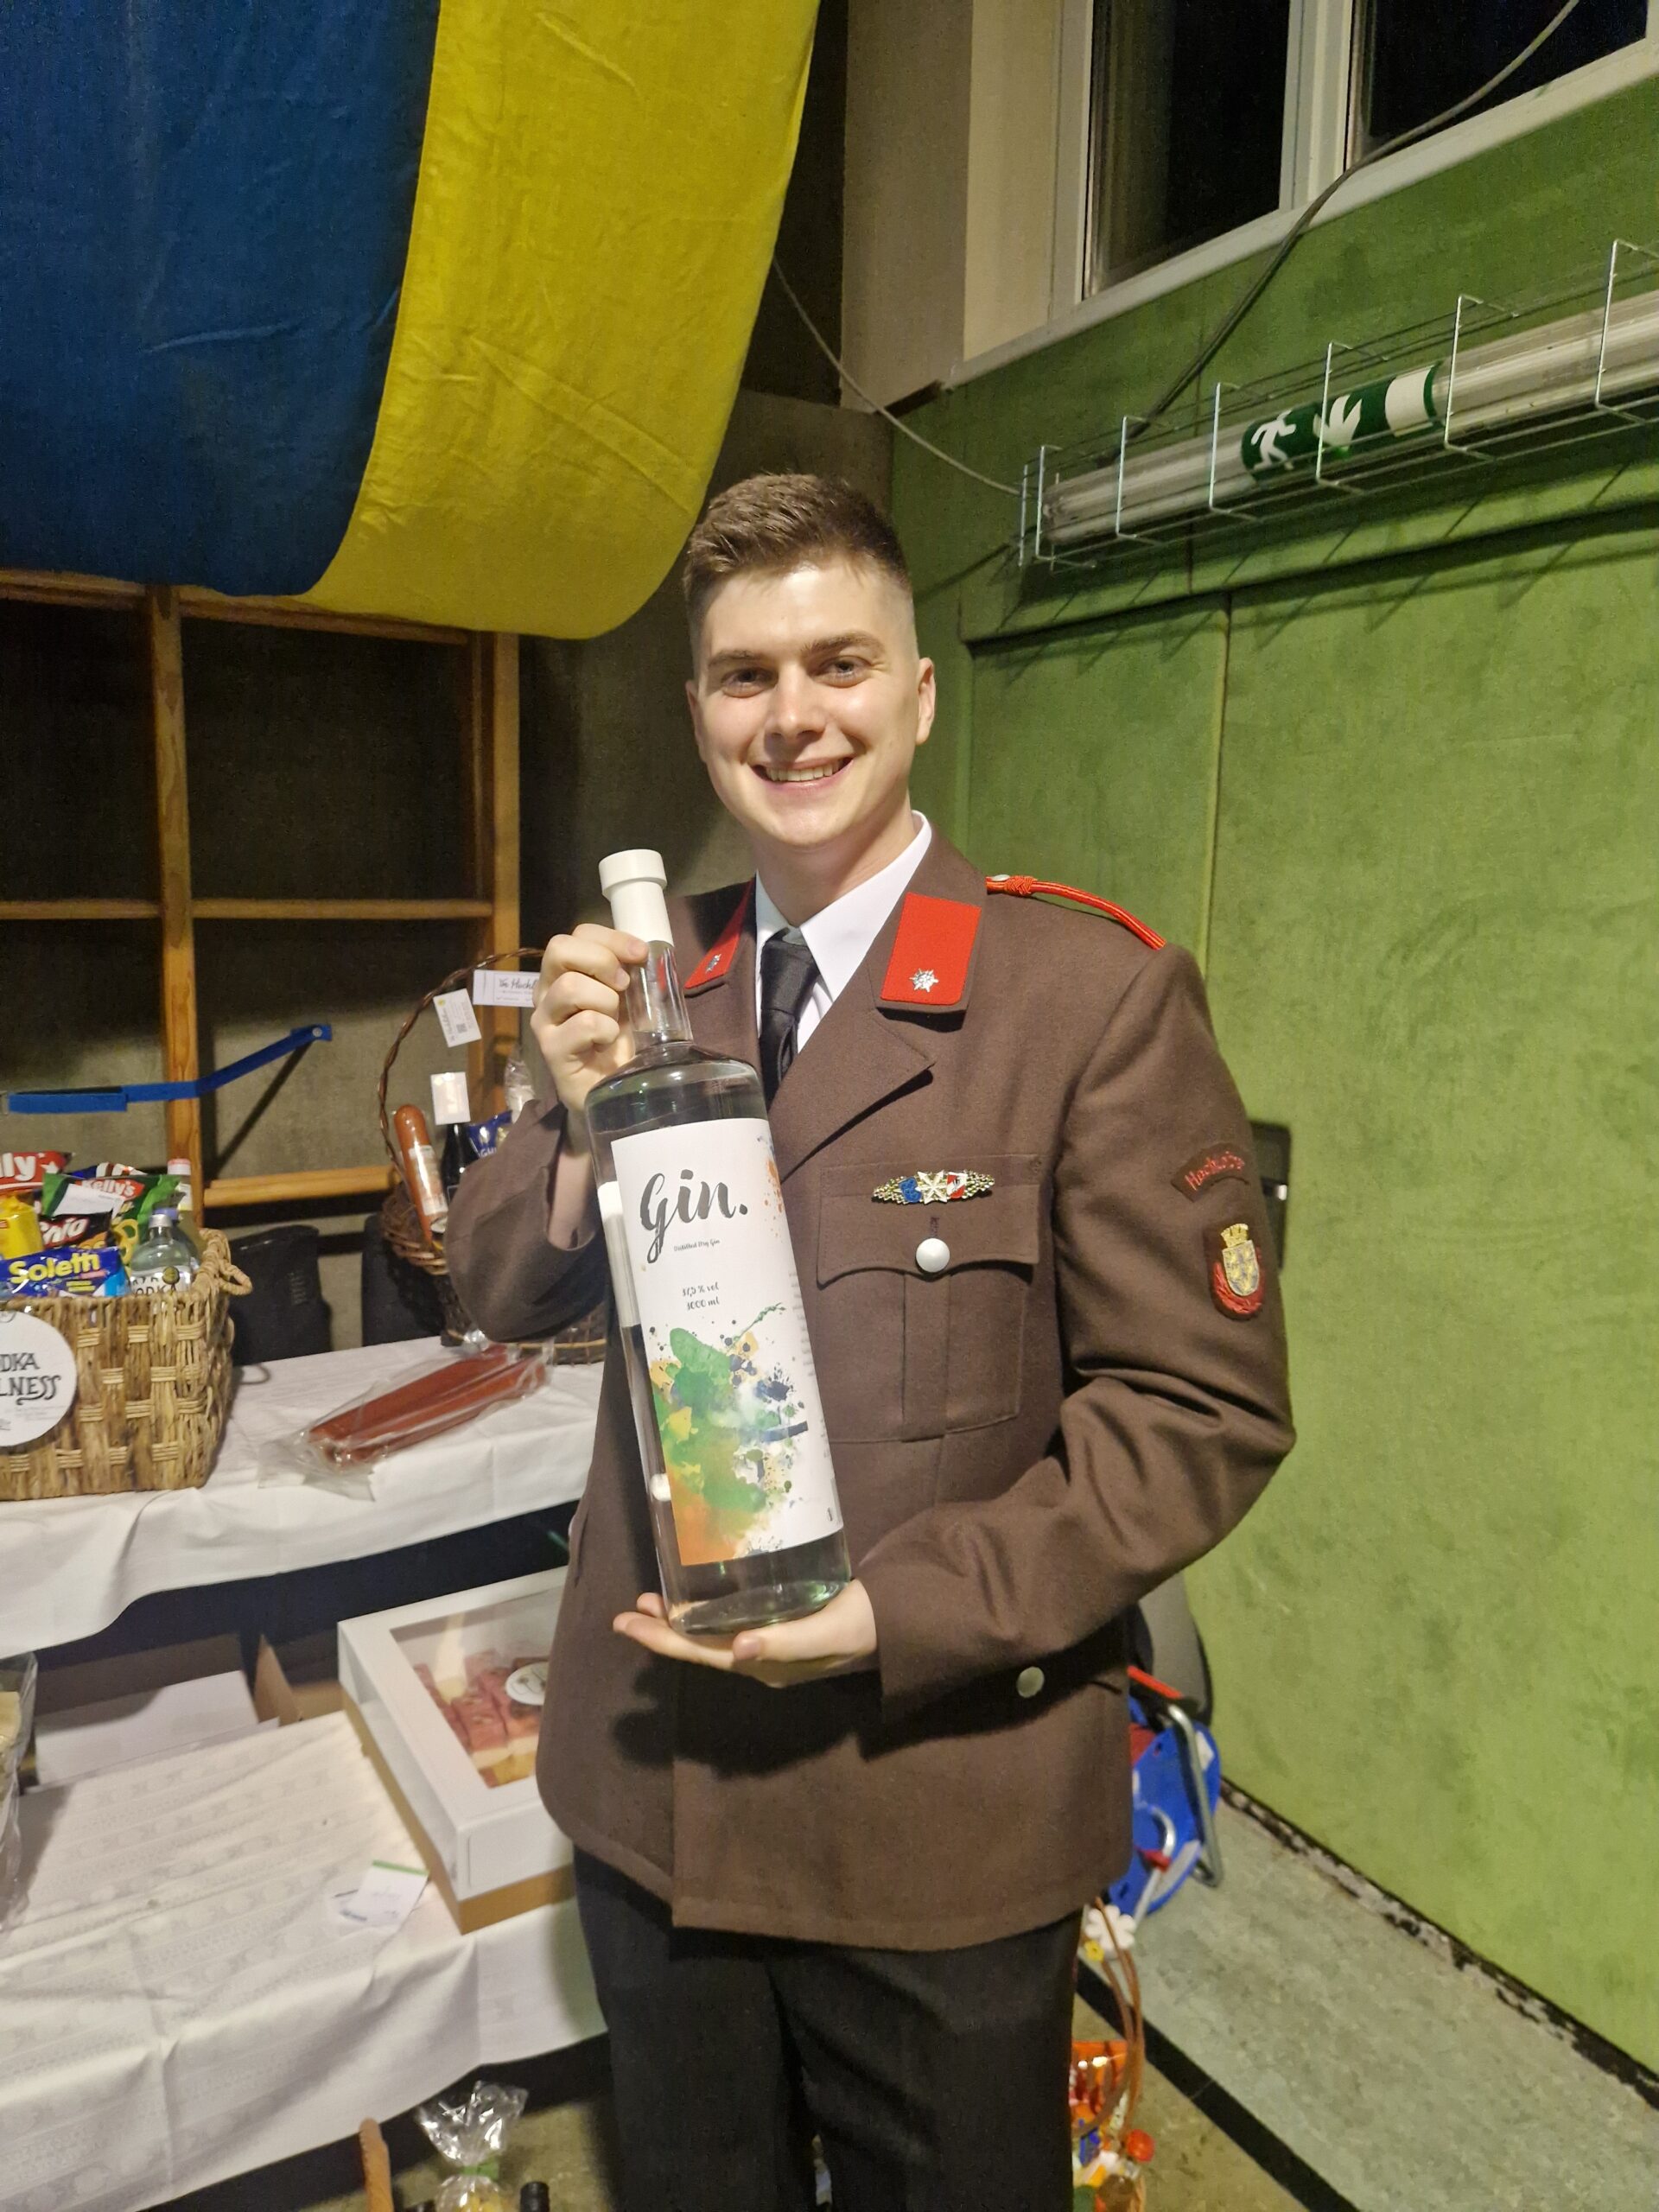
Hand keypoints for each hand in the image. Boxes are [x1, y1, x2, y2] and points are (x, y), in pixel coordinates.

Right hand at [531, 924, 648, 1115]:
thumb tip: (646, 952)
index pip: (578, 934)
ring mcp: (544, 1020)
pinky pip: (583, 1024)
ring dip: (606, 1001)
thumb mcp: (629, 999)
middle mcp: (546, 991)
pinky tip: (606, 1044)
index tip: (640, 954)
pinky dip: (606, 1031)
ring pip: (570, 987)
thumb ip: (630, 973)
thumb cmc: (618, 1041)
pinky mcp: (551, 1049)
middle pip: (559, 948)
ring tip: (614, 1022)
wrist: (611, 1087)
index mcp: (564, 973)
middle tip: (622, 987)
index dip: (611, 938)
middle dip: (601, 961)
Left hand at [613, 1580, 878, 1688]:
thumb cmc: (862, 1626)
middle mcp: (760, 1659)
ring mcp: (769, 1645)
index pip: (702, 1653)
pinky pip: (730, 1625)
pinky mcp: (779, 1628)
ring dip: (679, 1623)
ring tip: (650, 1603)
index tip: (628, 1624)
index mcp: (766, 1664)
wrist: (896, 1624)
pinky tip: (696, 1598)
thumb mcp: (828, 1633)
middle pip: (700, 1647)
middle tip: (627, 1612)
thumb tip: (739, 1649)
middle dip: (661, 1632)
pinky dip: (705, 1613)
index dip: (663, 1640)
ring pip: (711, 1636)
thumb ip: (786, 1642)